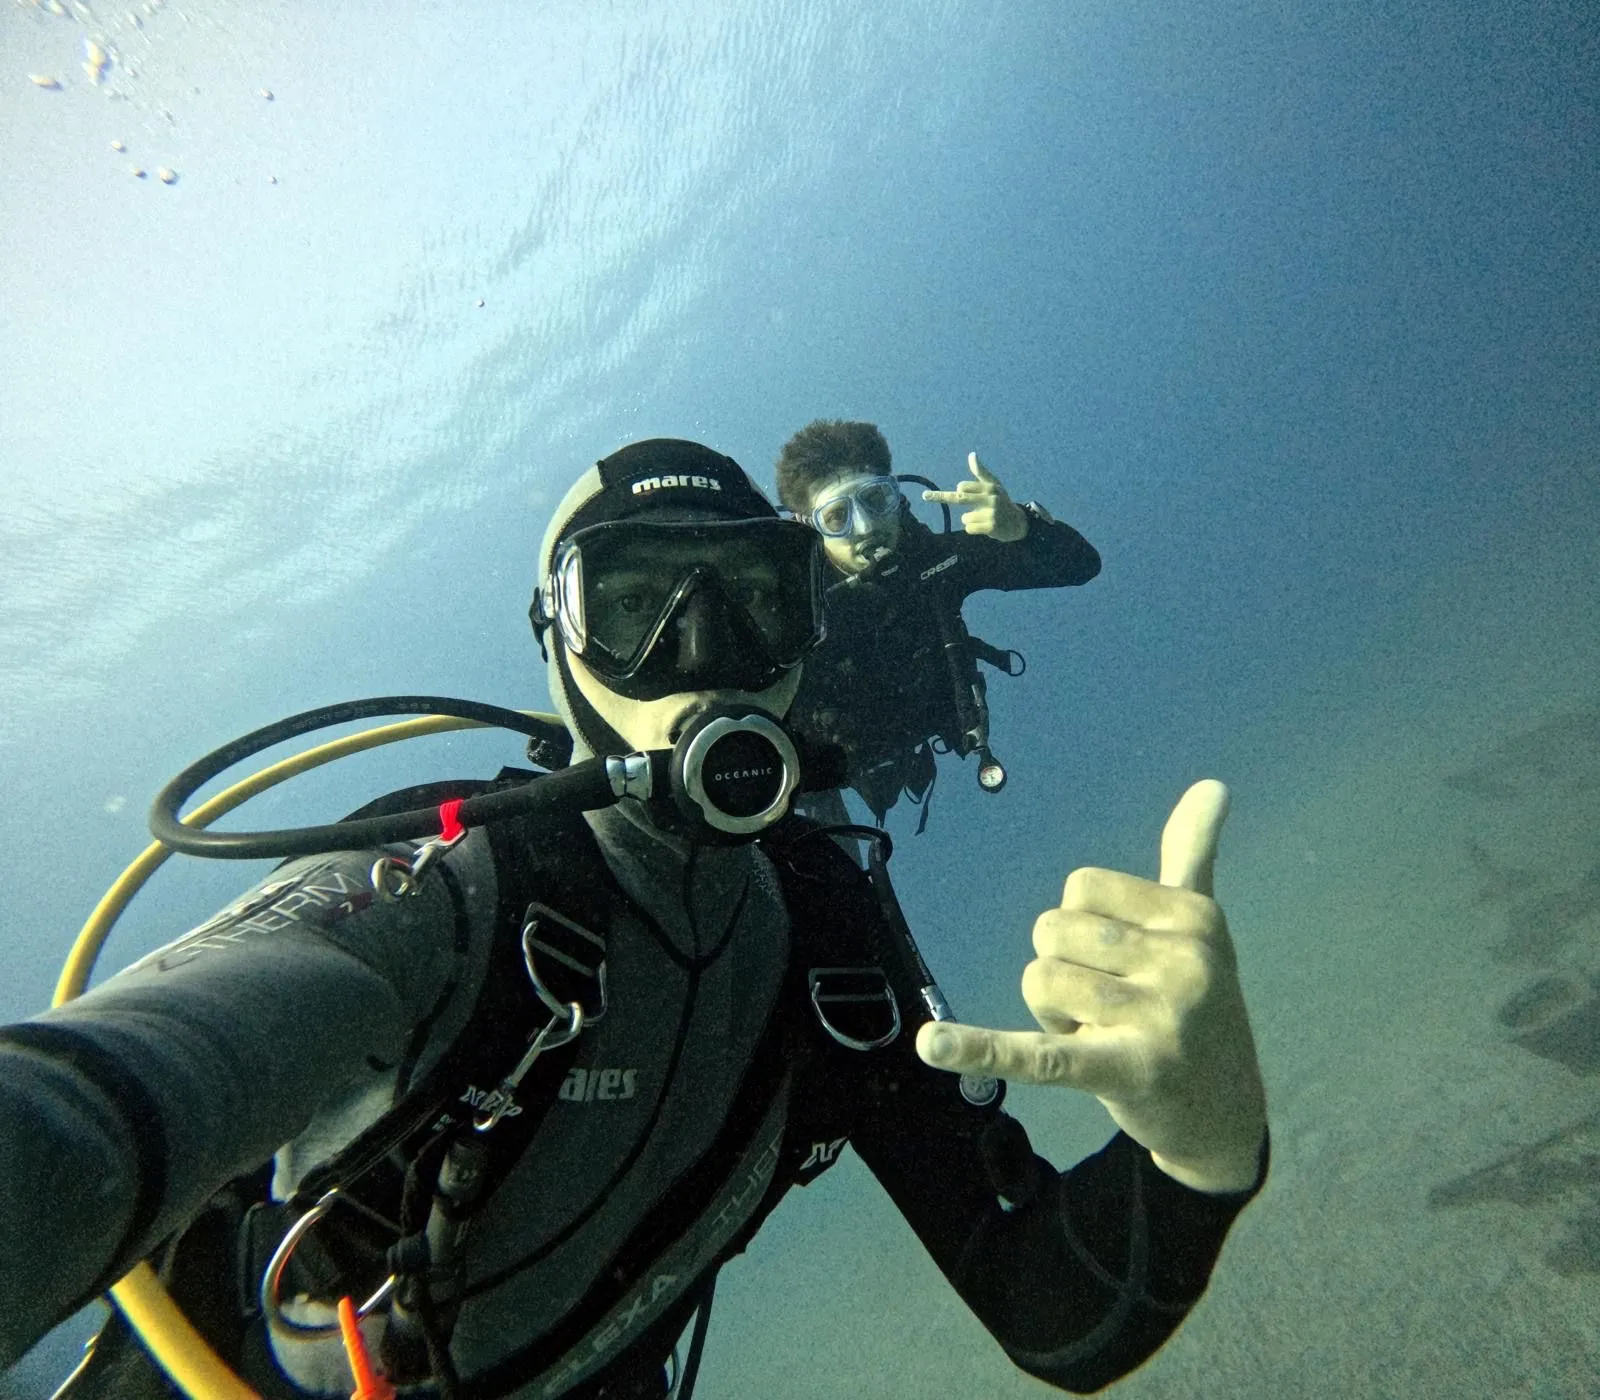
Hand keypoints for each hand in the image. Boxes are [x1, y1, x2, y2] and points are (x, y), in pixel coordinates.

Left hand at [916, 780, 1267, 1193]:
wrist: (1225, 1114)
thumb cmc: (1198, 1007)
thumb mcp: (1201, 928)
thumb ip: (1191, 855)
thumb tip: (1213, 783)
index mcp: (1193, 915)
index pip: (1079, 887)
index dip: (1079, 927)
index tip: (1120, 964)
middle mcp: (1183, 959)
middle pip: (1053, 931)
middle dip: (1064, 972)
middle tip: (1112, 1010)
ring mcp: (1158, 1016)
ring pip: (1040, 979)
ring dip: (1054, 1014)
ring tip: (1104, 1036)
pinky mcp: (1126, 1071)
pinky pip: (1041, 1053)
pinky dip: (980, 1050)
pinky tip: (932, 1046)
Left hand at [922, 452, 1028, 541]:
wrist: (1017, 523)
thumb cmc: (1001, 501)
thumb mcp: (993, 485)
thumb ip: (981, 472)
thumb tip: (972, 454)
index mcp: (989, 487)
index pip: (963, 487)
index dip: (958, 490)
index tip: (939, 492)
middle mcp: (991, 498)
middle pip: (960, 498)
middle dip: (940, 497)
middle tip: (925, 495)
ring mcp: (992, 513)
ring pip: (965, 518)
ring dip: (969, 520)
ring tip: (982, 519)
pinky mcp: (992, 527)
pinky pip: (969, 529)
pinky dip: (973, 529)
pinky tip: (984, 527)